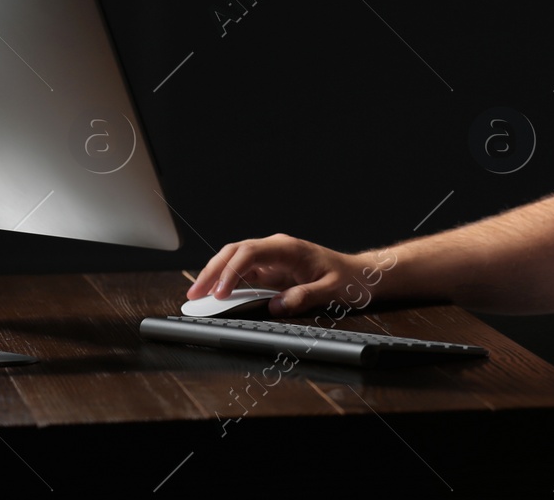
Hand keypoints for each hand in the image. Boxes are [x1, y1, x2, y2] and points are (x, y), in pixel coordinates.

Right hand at [186, 233, 394, 314]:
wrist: (359, 274)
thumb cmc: (348, 279)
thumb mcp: (332, 290)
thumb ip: (305, 296)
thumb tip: (276, 305)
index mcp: (289, 248)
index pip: (250, 253)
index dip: (231, 272)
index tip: (221, 293)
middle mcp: (276, 249)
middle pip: (235, 252)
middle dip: (212, 272)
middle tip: (194, 295)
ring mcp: (271, 258)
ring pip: (233, 260)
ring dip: (214, 276)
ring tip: (196, 297)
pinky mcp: (270, 270)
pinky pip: (242, 273)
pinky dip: (226, 283)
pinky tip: (215, 297)